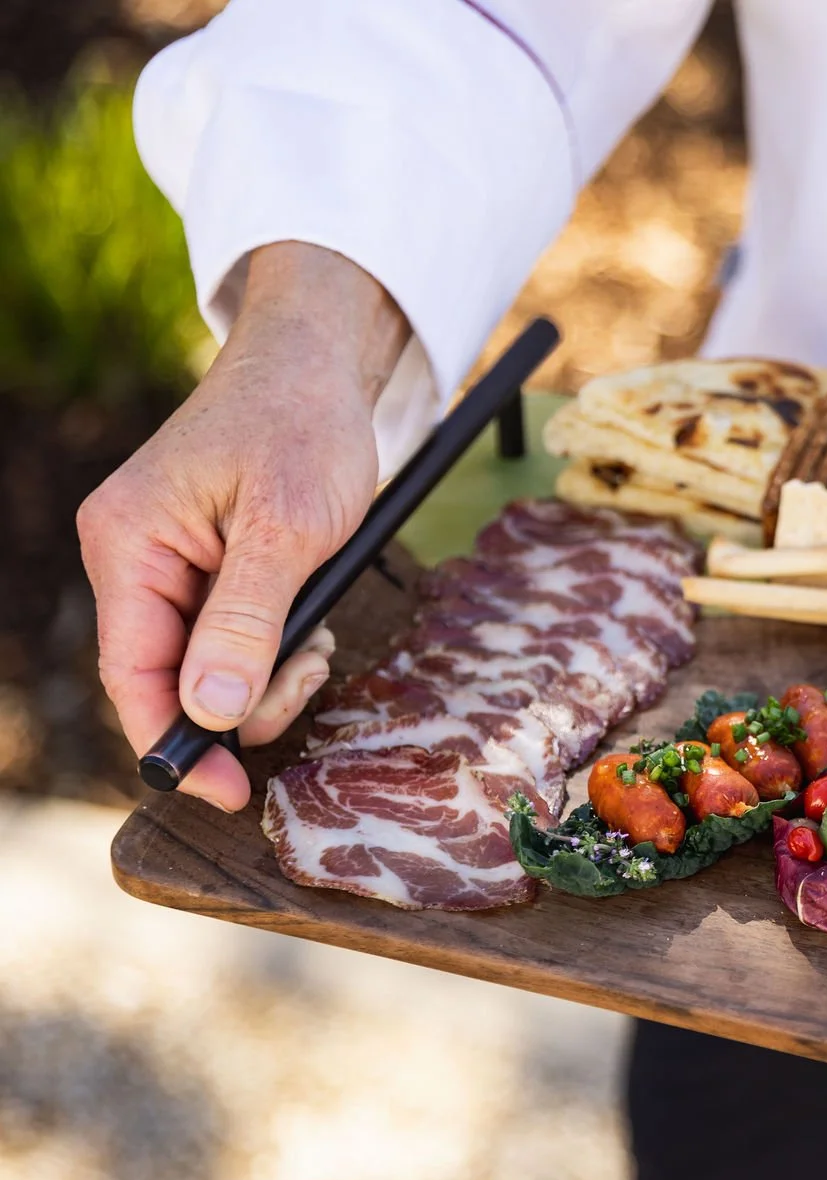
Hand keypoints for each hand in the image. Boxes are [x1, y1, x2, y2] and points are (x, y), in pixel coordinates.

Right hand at [79, 243, 407, 809]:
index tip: (231, 793)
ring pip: (211, 666)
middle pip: (173, 678)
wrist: (322, 364)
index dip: (177, 743)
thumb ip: (246, 621)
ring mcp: (171, 561)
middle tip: (309, 674)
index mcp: (128, 542)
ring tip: (318, 636)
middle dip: (244, 699)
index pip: (133, 673)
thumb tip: (207, 709)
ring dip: (270, 672)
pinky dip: (279, 644)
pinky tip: (312, 616)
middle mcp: (135, 556)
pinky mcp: (210, 565)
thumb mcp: (290, 528)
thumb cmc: (305, 426)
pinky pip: (233, 637)